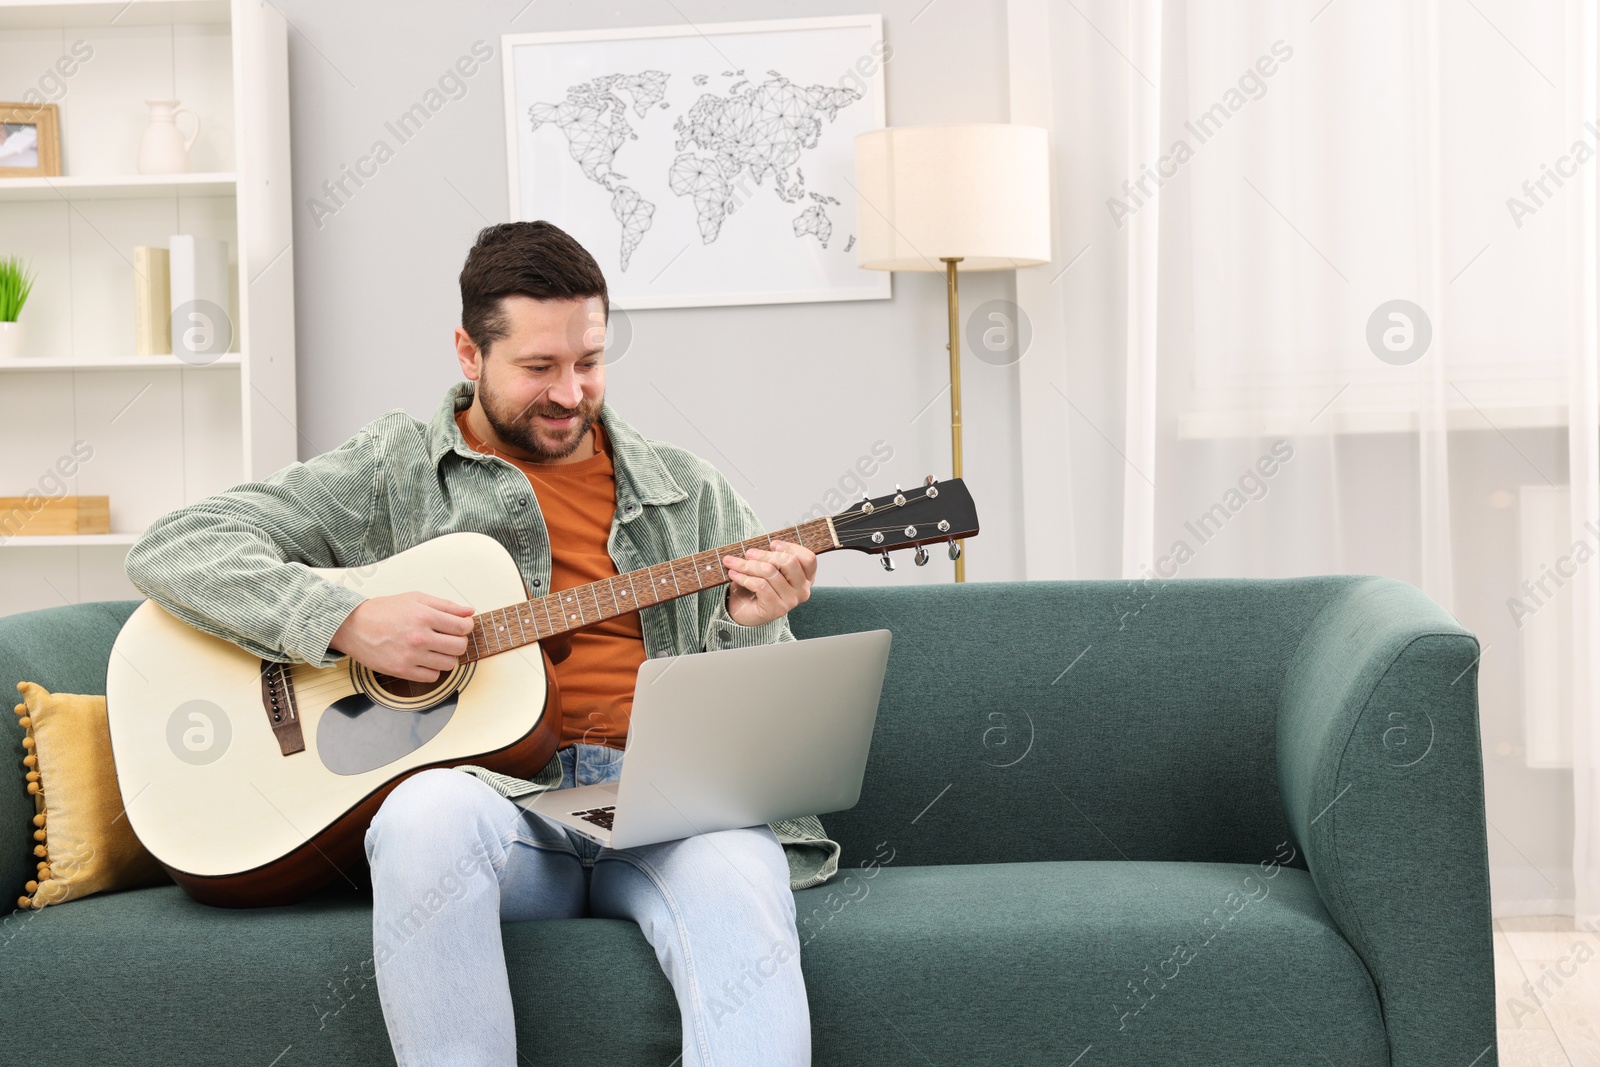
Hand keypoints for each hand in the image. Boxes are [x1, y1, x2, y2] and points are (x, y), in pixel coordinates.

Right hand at [328, 591, 473, 682]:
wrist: (353, 626)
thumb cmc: (384, 611)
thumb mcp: (416, 599)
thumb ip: (445, 606)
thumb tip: (469, 612)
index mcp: (424, 616)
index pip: (462, 627)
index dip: (466, 627)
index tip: (461, 627)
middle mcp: (419, 637)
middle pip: (459, 647)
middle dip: (458, 642)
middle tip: (448, 638)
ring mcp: (411, 656)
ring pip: (449, 664)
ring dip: (446, 657)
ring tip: (434, 649)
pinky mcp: (402, 671)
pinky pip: (432, 677)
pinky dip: (432, 669)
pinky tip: (424, 659)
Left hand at [723, 538, 816, 627]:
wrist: (745, 612)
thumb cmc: (757, 587)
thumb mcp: (768, 567)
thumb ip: (770, 557)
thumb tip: (756, 546)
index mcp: (806, 578)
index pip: (808, 558)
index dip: (790, 547)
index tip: (772, 544)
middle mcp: (802, 590)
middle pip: (789, 562)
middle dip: (765, 554)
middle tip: (748, 553)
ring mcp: (791, 601)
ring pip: (770, 572)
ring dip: (747, 565)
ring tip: (733, 563)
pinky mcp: (776, 609)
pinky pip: (760, 585)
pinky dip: (743, 577)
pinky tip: (734, 574)